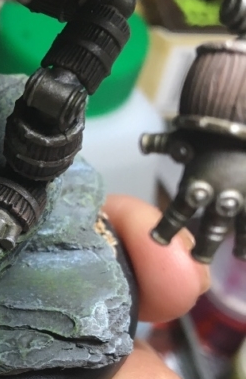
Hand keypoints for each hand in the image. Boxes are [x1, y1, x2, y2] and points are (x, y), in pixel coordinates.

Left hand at [141, 129, 245, 262]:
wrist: (242, 119)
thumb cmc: (210, 128)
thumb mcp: (184, 136)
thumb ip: (164, 144)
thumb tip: (143, 143)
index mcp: (195, 185)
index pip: (177, 213)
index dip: (167, 228)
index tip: (157, 240)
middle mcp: (220, 197)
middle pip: (211, 230)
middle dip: (205, 247)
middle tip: (198, 259)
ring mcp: (245, 198)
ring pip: (244, 230)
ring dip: (242, 245)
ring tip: (238, 256)